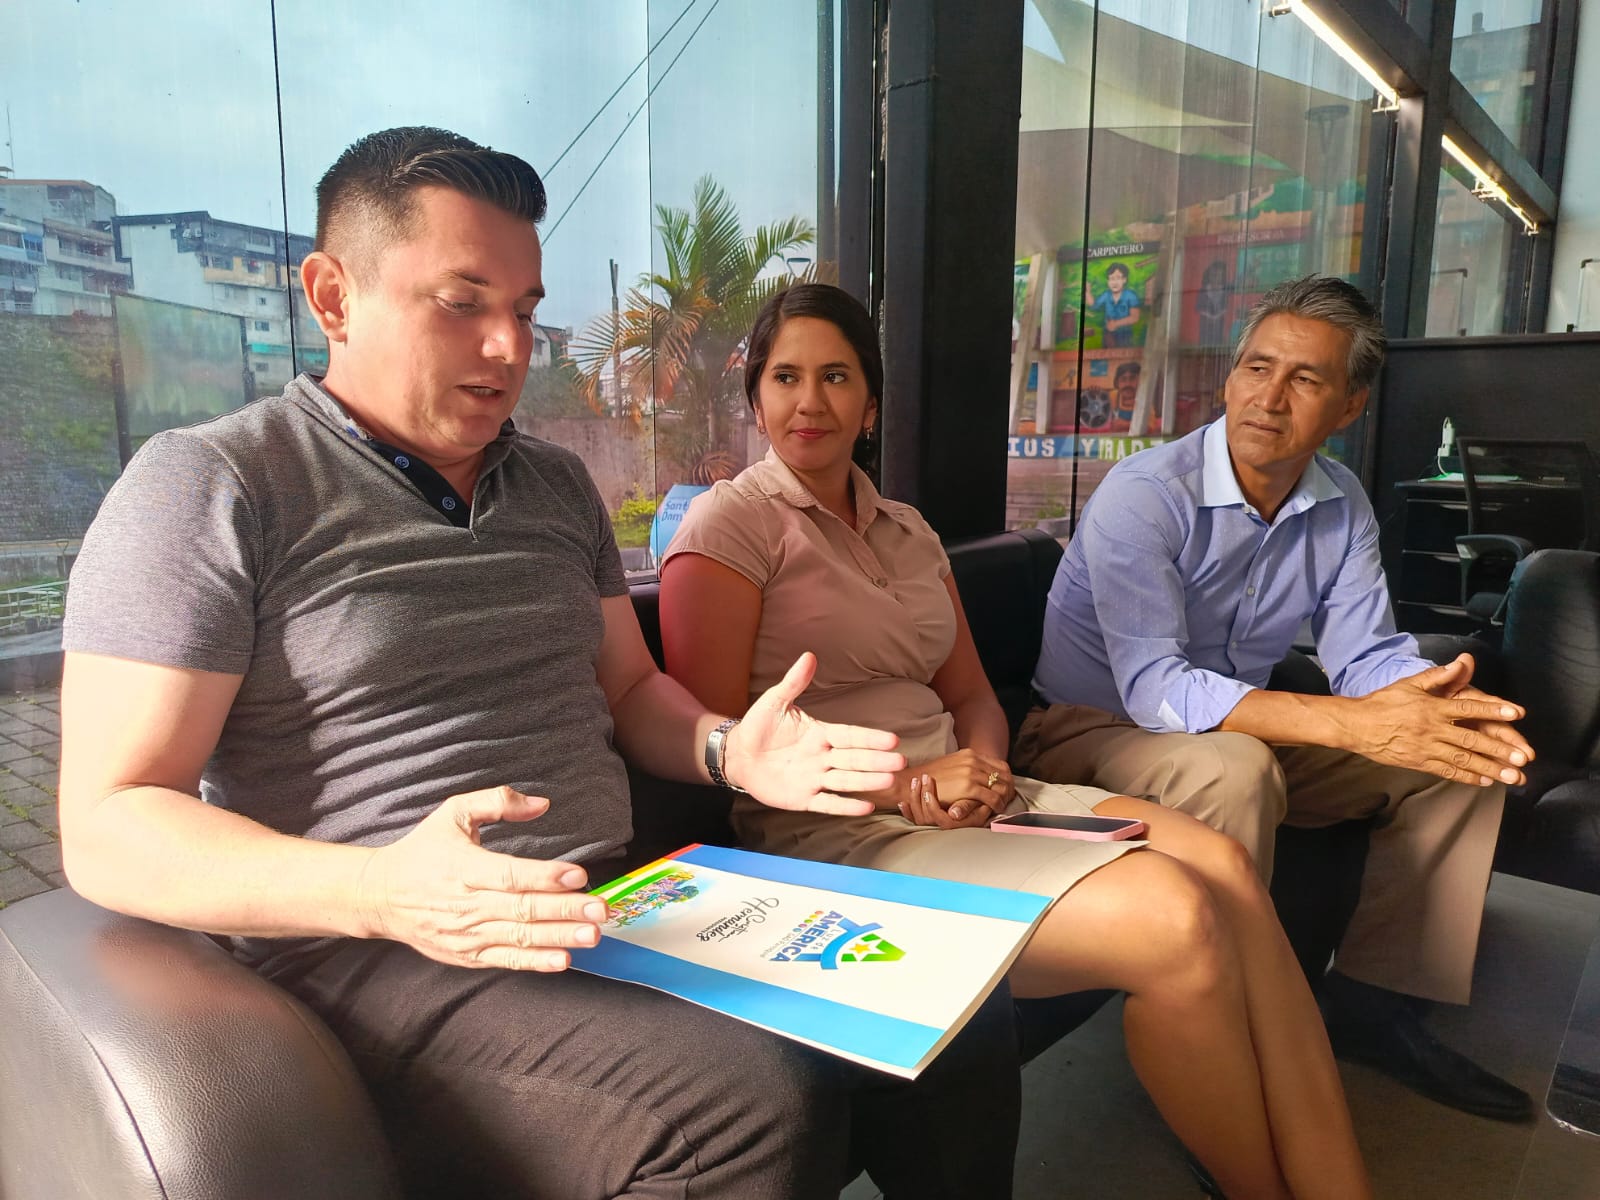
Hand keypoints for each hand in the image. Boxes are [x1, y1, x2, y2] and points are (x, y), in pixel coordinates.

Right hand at [355, 786, 607, 971]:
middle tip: (600, 909)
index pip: (509, 874)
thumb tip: (541, 804)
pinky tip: (562, 960)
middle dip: (564, 910)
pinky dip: (534, 962)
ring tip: (592, 935)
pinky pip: (505, 960)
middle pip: (521, 909)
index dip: (545, 876)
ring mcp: (465, 934)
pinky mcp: (466, 955)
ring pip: (518, 938)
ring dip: (559, 938)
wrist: (380, 896)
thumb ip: (496, 802)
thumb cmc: (423, 850)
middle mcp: (465, 903)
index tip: (578, 875)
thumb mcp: (453, 812)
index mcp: (463, 866)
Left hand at [724, 653, 905, 816]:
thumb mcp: (775, 701)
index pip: (850, 735)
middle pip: (854, 759)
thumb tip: (809, 656)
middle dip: (877, 761)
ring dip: (867, 781)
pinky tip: (866, 807)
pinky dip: (846, 806)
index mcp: (820, 733)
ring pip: (846, 780)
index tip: (893, 739)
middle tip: (900, 762)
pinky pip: (828, 803)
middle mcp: (822, 757)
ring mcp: (815, 778)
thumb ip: (794, 682)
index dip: (870, 738)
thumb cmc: (759, 726)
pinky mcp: (803, 798)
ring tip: (889, 781)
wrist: (738, 754)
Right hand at [896, 748, 1011, 819]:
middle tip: (1009, 799)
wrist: (914, 781)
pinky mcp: (969, 786)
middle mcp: (973, 760)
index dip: (1007, 778)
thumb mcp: (952, 765)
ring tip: (1003, 805)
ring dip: (1005, 797)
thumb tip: (980, 774)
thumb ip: (967, 767)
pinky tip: (996, 809)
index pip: (1000, 765)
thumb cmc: (932, 777)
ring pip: (1000, 786)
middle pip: (1004, 775)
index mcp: (970, 754)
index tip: (1007, 788)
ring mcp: (971, 772)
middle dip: (1009, 788)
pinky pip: (992, 797)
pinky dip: (998, 804)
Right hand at [1340, 655, 1530, 785]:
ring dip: (1490, 769)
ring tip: (1512, 776)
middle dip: (1500, 750)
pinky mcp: (1419, 762)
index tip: (1516, 713)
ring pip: (1463, 760)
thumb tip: (1462, 663)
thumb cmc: (1383, 702)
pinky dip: (1467, 777)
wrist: (1355, 725)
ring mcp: (1426, 748)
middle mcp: (1432, 729)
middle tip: (1523, 757)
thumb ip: (1438, 676)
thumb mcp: (1409, 683)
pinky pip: (1446, 771)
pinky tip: (1485, 781)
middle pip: (1471, 740)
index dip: (1493, 710)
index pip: (1468, 708)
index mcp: (1432, 707)